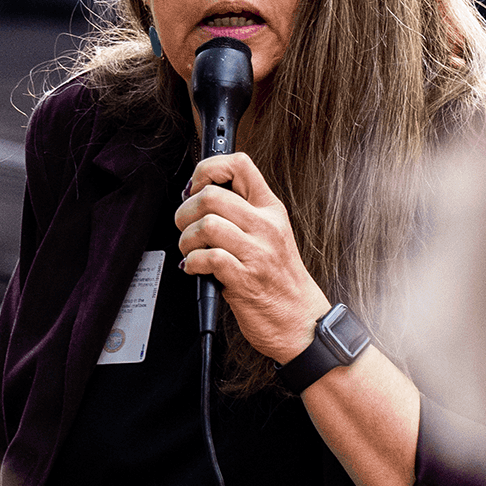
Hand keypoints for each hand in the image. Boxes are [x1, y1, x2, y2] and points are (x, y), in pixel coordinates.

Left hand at [176, 152, 329, 364]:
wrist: (300, 321)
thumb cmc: (280, 280)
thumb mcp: (271, 234)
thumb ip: (243, 212)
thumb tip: (200, 196)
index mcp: (271, 209)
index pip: (239, 164)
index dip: (207, 168)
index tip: (194, 186)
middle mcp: (265, 226)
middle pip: (211, 195)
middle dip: (185, 211)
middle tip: (185, 226)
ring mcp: (257, 252)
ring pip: (206, 224)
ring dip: (186, 239)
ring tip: (191, 251)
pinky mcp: (245, 279)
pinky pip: (207, 258)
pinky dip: (192, 262)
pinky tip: (195, 268)